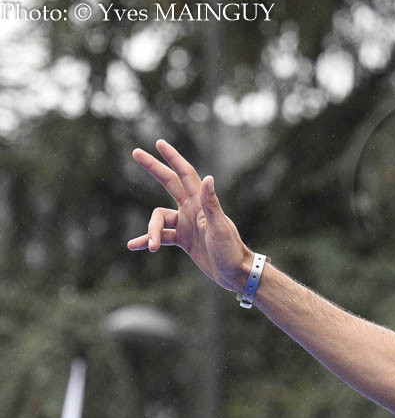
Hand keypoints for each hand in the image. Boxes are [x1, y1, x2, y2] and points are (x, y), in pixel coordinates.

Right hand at [126, 139, 252, 292]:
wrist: (236, 275)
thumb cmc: (231, 251)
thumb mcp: (219, 227)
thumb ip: (211, 204)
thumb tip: (209, 178)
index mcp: (201, 204)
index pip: (185, 174)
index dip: (172, 158)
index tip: (159, 143)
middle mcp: (192, 210)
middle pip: (168, 183)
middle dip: (153, 168)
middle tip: (135, 152)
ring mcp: (187, 224)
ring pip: (159, 219)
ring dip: (152, 232)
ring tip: (152, 247)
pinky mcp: (184, 240)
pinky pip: (161, 236)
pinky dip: (148, 240)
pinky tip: (134, 246)